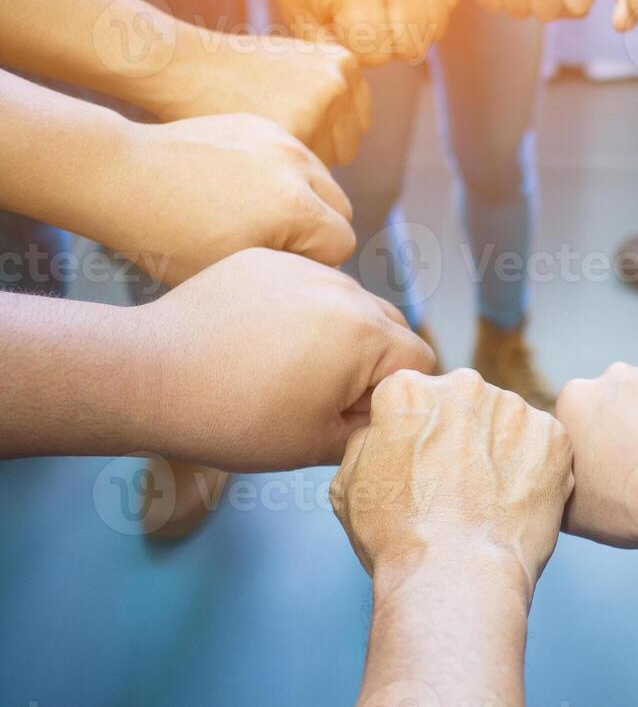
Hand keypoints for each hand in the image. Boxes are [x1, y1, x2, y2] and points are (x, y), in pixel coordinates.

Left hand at [94, 114, 354, 285]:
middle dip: (316, 230)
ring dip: (305, 201)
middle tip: (268, 242)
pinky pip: (295, 157)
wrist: (120, 177)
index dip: (311, 262)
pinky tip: (243, 188)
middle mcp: (296, 164)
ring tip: (257, 215)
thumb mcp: (233, 271)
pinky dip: (282, 176)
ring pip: (323, 180)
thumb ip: (290, 271)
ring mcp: (279, 138)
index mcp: (294, 207)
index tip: (272, 264)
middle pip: (341, 209)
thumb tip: (321, 269)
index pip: (343, 244)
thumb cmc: (168, 237)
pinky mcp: (260, 124)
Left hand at [144, 249, 435, 470]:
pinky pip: (306, 285)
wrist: (148, 376)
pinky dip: (299, 310)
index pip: (420, 360)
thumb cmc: (236, 418)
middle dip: (373, 361)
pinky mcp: (265, 261)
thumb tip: (388, 418)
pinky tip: (260, 340)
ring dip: (338, 333)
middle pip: (390, 326)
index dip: (396, 395)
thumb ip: (370, 430)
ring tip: (289, 366)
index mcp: (367, 335)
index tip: (354, 415)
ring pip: (349, 303)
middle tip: (325, 395)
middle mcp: (345, 290)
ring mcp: (303, 269)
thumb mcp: (317, 445)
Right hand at [151, 30, 370, 166]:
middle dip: (314, 154)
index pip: (355, 125)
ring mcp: (320, 105)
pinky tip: (256, 157)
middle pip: (347, 148)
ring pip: (328, 165)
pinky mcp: (297, 129)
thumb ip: (326, 93)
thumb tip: (352, 132)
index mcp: (344, 64)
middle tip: (272, 144)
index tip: (288, 133)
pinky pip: (305, 174)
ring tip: (263, 148)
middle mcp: (338, 82)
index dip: (322, 138)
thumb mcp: (292, 66)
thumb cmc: (229, 74)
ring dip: (301, 167)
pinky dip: (284, 174)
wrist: (181, 65)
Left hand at [257, 0, 459, 67]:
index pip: (378, 55)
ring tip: (387, 10)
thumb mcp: (300, 14)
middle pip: (412, 45)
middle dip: (389, 44)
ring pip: (435, 28)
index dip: (360, 51)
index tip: (345, 30)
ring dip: (412, 28)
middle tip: (368, 23)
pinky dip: (431, 7)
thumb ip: (329, 52)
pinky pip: (449, 0)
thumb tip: (360, 67)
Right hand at [331, 369, 571, 583]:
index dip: (417, 438)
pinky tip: (519, 504)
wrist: (455, 575)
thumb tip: (386, 431)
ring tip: (490, 501)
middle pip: (465, 403)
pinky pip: (544, 447)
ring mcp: (513, 408)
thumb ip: (369, 441)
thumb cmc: (395, 537)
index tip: (422, 470)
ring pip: (507, 423)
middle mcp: (463, 385)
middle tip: (459, 486)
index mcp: (407, 390)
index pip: (414, 399)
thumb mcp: (350, 485)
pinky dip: (537, 471)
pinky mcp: (552, 435)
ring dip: (502, 451)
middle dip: (463, 436)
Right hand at [557, 363, 637, 553]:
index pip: (580, 415)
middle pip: (617, 397)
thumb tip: (557, 478)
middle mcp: (614, 374)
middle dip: (624, 421)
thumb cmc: (626, 507)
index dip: (593, 441)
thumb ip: (557, 479)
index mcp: (575, 398)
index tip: (608, 466)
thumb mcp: (569, 508)